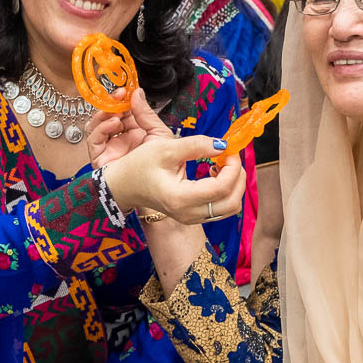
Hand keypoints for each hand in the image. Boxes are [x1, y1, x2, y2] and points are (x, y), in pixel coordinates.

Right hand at [85, 88, 171, 168]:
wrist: (158, 188)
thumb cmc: (160, 165)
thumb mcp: (158, 134)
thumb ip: (147, 114)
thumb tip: (137, 93)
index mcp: (135, 131)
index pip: (124, 110)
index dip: (123, 99)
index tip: (125, 90)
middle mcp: (121, 137)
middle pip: (109, 114)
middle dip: (112, 103)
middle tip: (119, 95)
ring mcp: (109, 146)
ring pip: (98, 124)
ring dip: (105, 114)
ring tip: (117, 111)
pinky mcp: (100, 157)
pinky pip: (94, 139)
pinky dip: (102, 129)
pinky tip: (113, 124)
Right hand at [102, 90, 245, 222]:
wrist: (124, 185)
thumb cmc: (140, 165)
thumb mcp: (166, 148)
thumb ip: (196, 145)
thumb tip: (222, 144)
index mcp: (180, 198)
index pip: (221, 187)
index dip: (232, 166)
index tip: (228, 147)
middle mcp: (189, 214)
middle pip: (232, 202)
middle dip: (237, 176)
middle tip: (228, 155)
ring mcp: (192, 218)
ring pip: (231, 207)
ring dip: (233, 184)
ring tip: (220, 163)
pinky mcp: (194, 216)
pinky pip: (221, 207)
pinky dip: (226, 190)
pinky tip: (213, 173)